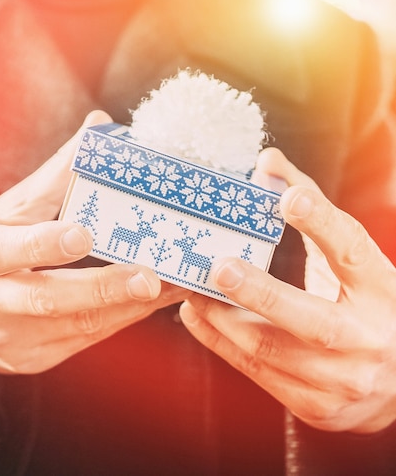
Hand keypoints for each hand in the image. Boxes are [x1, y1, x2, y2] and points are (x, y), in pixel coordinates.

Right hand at [0, 111, 185, 373]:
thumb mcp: (11, 210)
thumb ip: (55, 175)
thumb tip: (100, 126)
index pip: (4, 251)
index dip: (41, 245)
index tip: (83, 234)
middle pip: (45, 300)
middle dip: (103, 289)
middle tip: (150, 277)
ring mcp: (7, 340)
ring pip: (73, 326)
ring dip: (127, 307)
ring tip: (173, 284)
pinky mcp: (31, 358)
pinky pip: (84, 339)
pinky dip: (121, 318)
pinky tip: (153, 301)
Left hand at [179, 148, 395, 433]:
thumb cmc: (368, 303)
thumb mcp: (351, 257)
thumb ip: (311, 206)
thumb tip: (266, 162)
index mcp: (382, 290)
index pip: (351, 249)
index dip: (319, 221)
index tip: (285, 198)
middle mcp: (367, 337)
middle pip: (311, 319)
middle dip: (260, 293)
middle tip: (218, 266)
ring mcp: (343, 380)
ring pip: (271, 350)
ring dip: (222, 318)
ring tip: (191, 288)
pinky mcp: (316, 406)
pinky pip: (258, 372)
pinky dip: (220, 342)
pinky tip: (197, 316)